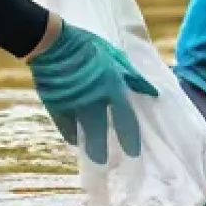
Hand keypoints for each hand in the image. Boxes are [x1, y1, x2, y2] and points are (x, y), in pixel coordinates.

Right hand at [27, 21, 157, 163]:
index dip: (130, 139)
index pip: (125, 120)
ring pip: (84, 135)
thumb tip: (153, 92)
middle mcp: (95, 101)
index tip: (133, 153)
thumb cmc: (87, 46)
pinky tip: (76, 140)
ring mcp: (74, 106)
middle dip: (104, 152)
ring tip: (95, 158)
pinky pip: (66, 128)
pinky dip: (72, 135)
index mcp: (112, 87)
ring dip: (90, 147)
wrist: (53, 42)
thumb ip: (132, 77)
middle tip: (109, 163)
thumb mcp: (114, 56)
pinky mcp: (56, 107)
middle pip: (101, 134)